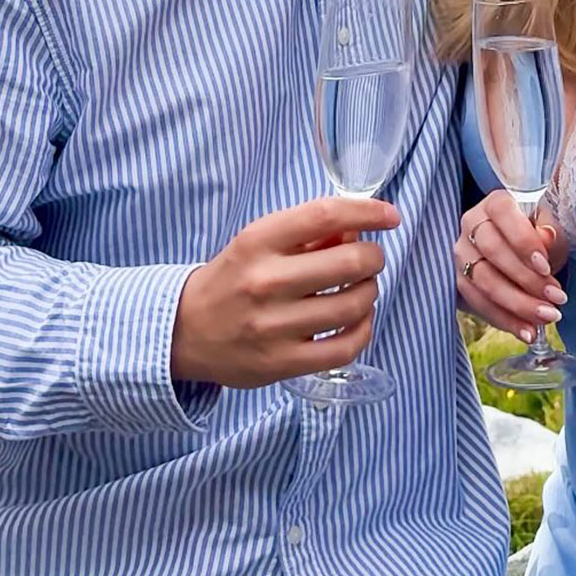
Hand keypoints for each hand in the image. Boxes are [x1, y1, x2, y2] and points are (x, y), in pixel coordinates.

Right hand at [171, 196, 398, 388]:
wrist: (185, 330)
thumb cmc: (233, 277)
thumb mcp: (260, 242)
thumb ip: (308, 234)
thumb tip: (359, 230)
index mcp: (259, 241)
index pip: (325, 215)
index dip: (367, 212)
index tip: (390, 216)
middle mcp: (266, 281)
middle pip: (348, 262)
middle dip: (373, 257)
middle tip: (371, 259)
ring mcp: (275, 327)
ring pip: (352, 305)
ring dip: (369, 292)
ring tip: (362, 288)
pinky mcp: (283, 363)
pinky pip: (344, 347)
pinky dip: (363, 329)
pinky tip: (358, 319)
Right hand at [455, 189, 567, 341]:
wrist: (518, 254)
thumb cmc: (535, 236)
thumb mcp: (548, 228)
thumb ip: (549, 231)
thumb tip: (546, 237)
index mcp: (495, 204)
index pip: (502, 213)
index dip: (523, 240)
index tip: (545, 266)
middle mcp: (471, 224)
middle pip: (492, 251)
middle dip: (526, 279)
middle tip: (557, 298)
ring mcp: (462, 254)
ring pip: (484, 281)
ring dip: (518, 304)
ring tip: (547, 316)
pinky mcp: (459, 282)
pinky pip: (479, 304)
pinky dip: (505, 320)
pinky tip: (527, 331)